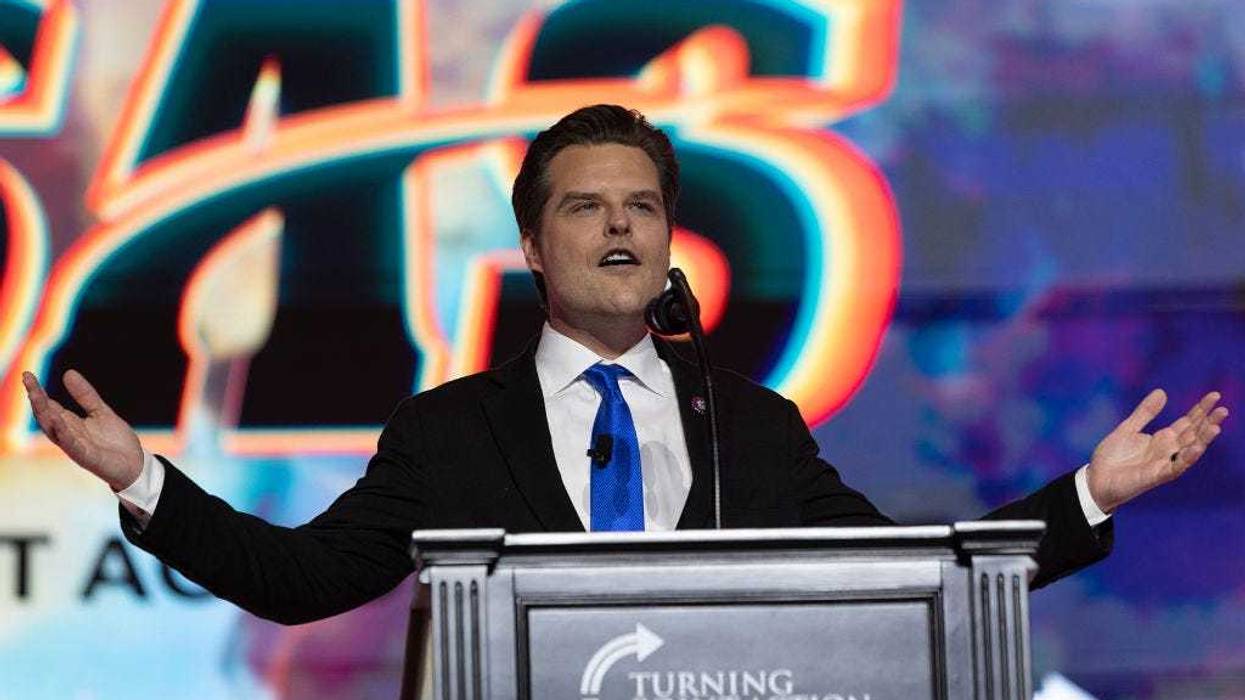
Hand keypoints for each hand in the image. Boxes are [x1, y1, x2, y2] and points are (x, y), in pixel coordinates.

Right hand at [22, 370, 143, 491]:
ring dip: (45, 415)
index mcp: (70, 425)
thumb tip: (68, 373)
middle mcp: (69, 436)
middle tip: (28, 381)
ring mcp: (76, 448)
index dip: (37, 392)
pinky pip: (73, 446)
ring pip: (55, 431)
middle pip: (47, 417)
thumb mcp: (100, 412)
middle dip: (37, 400)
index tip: (28, 375)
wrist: (135, 464)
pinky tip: (59, 422)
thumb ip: (85, 396)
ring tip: (37, 397)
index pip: (49, 407)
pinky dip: (65, 435)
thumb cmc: (115, 440)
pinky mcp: (87, 458)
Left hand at [1087, 389, 1227, 512]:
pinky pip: (1176, 466)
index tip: (1214, 396)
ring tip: (1216, 426)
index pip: (1188, 422)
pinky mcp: (1157, 475)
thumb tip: (1162, 392)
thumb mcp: (1128, 429)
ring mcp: (1164, 463)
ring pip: (1190, 450)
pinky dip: (1187, 457)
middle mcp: (1168, 450)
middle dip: (1209, 422)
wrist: (1096, 479)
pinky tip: (1197, 447)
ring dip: (1204, 439)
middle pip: (1194, 434)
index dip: (1200, 410)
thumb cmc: (1112, 457)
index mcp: (1162, 439)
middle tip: (1223, 409)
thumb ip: (1145, 413)